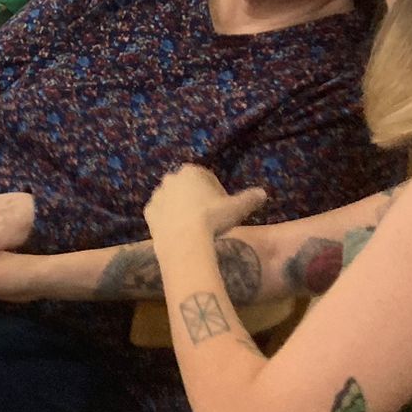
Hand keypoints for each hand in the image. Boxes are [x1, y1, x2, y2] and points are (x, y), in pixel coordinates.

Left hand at [146, 166, 267, 243]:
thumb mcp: (237, 208)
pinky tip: (180, 231)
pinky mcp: (148, 212)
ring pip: (173, 199)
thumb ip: (250, 198)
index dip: (217, 191)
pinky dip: (169, 220)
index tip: (223, 206)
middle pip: (188, 187)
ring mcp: (157, 195)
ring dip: (182, 208)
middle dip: (197, 198)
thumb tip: (263, 193)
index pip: (207, 177)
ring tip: (195, 226)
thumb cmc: (212, 218)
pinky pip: (161, 214)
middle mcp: (170, 178)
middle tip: (210, 217)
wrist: (183, 240)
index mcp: (191, 171)